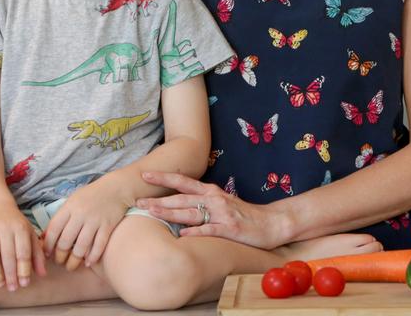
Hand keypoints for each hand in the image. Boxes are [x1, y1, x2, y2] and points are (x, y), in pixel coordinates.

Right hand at [0, 203, 44, 290]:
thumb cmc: (16, 224)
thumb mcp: (29, 234)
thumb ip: (37, 254)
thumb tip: (43, 274)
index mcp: (21, 227)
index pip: (23, 252)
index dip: (24, 269)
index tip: (24, 284)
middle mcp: (6, 226)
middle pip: (8, 255)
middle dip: (11, 274)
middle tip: (12, 288)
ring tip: (0, 284)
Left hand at [42, 179, 128, 270]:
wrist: (117, 187)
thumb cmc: (91, 195)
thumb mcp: (73, 201)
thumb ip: (60, 218)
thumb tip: (44, 237)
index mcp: (69, 207)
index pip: (53, 229)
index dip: (47, 245)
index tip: (46, 254)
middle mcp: (81, 213)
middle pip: (66, 241)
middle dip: (60, 256)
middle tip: (60, 262)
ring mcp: (95, 220)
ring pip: (81, 246)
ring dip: (74, 260)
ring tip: (71, 266)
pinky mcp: (108, 225)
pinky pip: (99, 245)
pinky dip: (93, 257)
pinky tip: (88, 262)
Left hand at [137, 170, 289, 248]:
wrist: (271, 223)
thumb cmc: (243, 214)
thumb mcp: (222, 203)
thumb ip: (202, 203)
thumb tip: (177, 205)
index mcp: (211, 192)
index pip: (183, 182)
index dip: (164, 178)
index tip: (144, 175)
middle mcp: (214, 199)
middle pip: (182, 197)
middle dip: (159, 199)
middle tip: (139, 201)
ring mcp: (222, 214)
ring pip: (191, 212)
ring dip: (170, 212)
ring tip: (152, 213)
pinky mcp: (229, 229)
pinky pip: (209, 230)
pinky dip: (195, 232)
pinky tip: (182, 235)